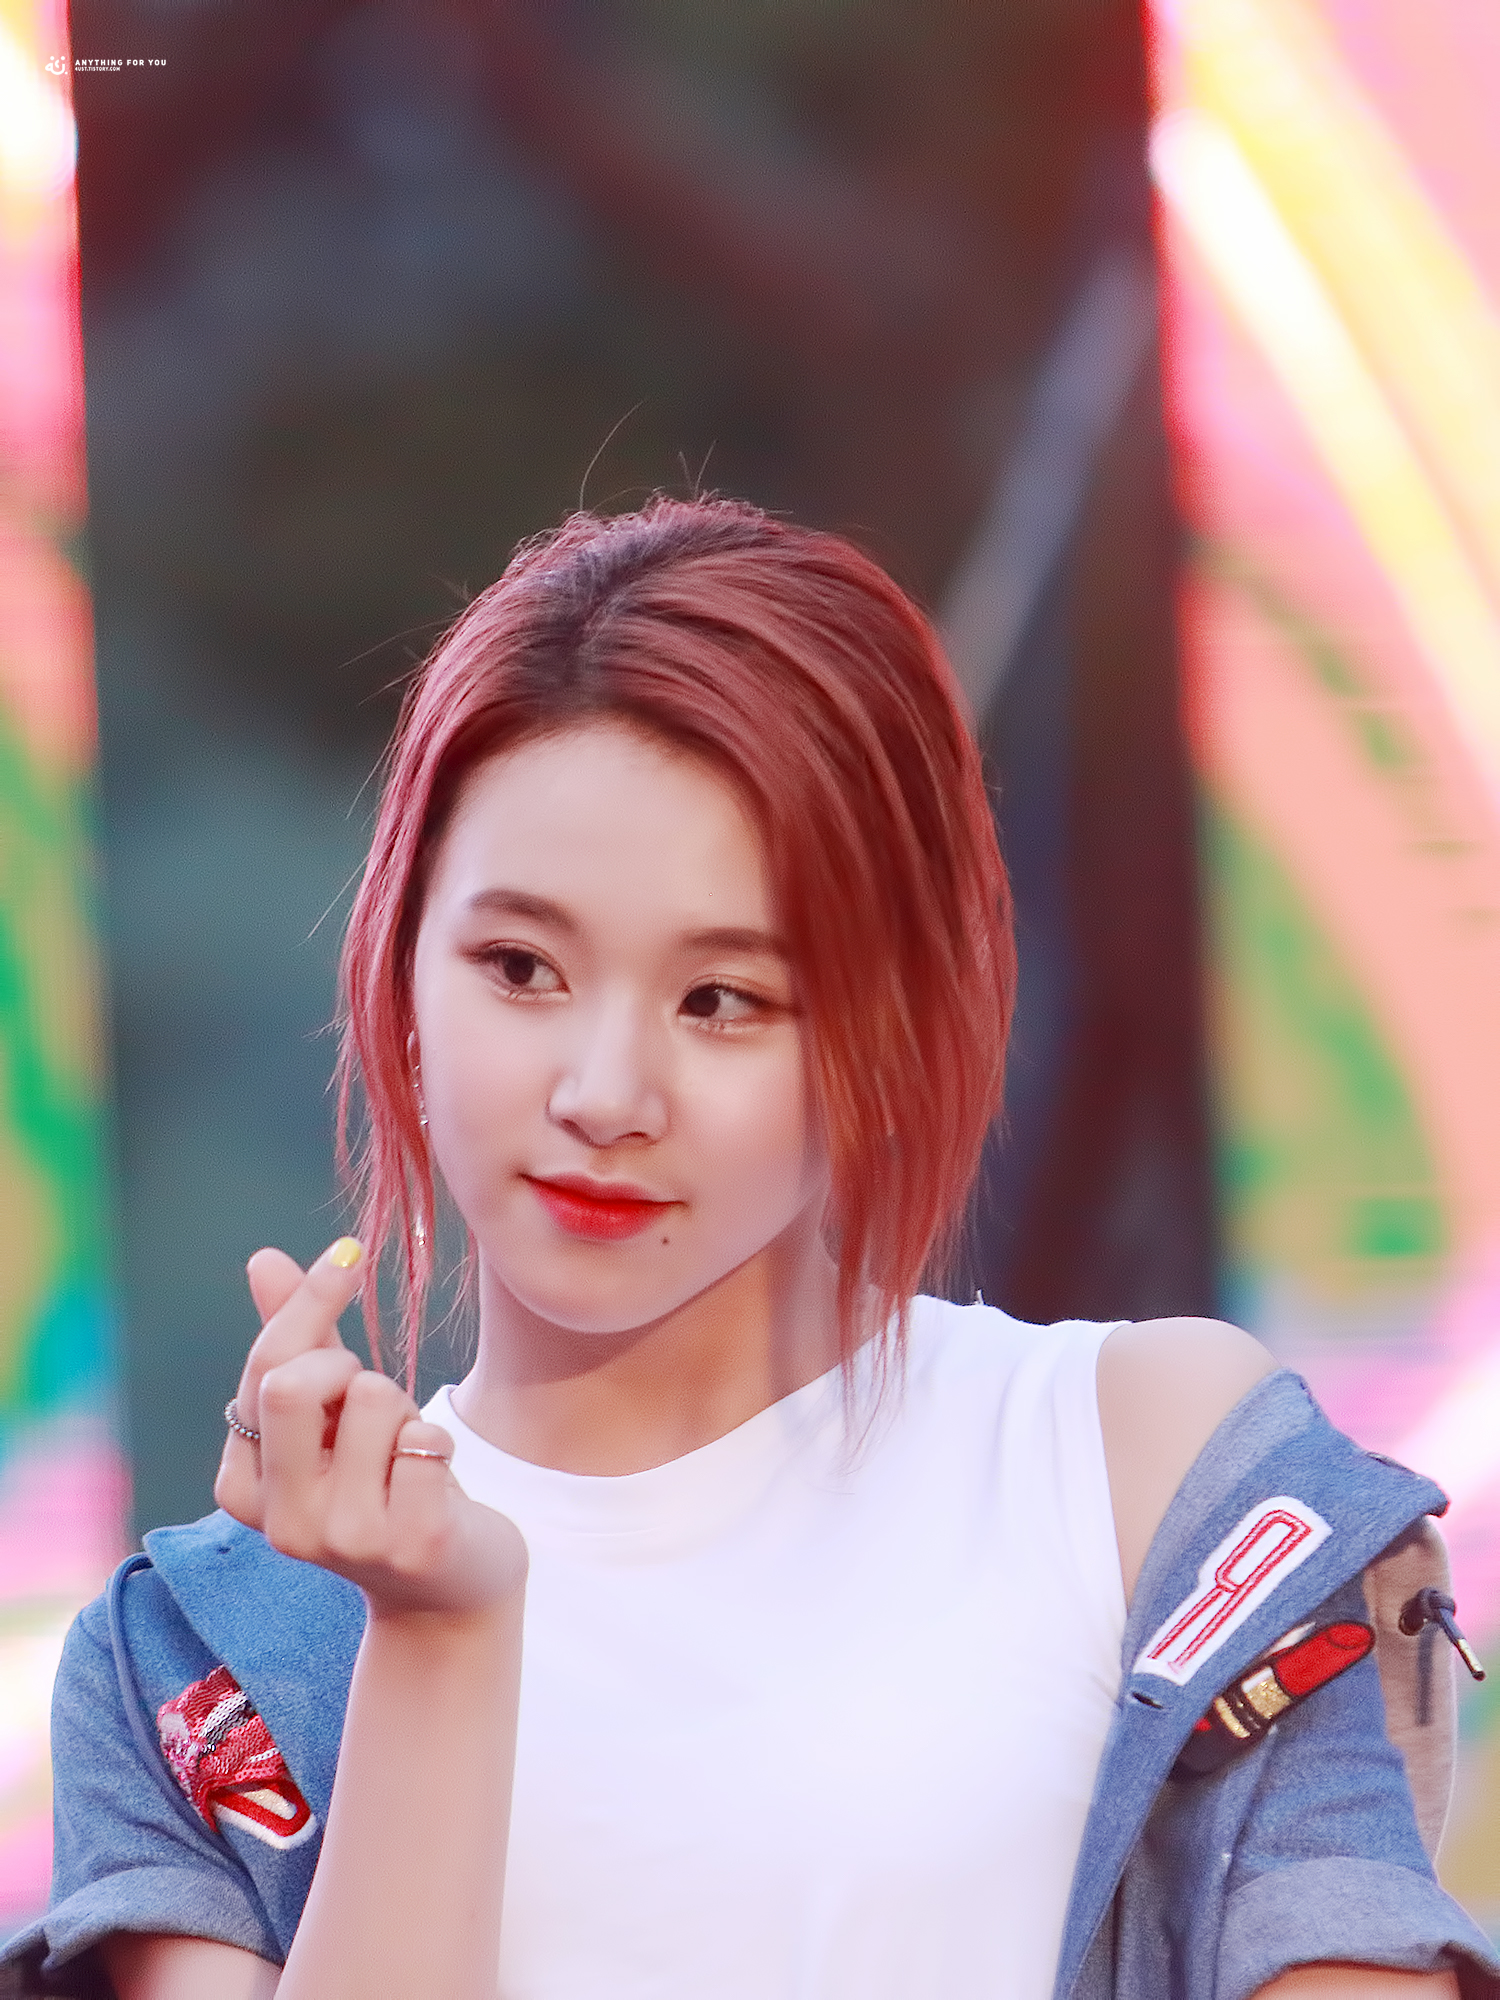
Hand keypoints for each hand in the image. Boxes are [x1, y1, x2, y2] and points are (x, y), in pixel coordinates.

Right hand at [214, 1240, 526, 1622]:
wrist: (448, 1595)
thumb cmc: (383, 1486)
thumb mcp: (330, 1419)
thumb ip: (298, 1342)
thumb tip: (262, 1258)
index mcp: (244, 1487)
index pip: (265, 1367)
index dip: (309, 1301)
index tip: (347, 1253)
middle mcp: (283, 1522)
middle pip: (292, 1382)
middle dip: (345, 1362)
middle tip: (371, 1391)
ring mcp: (346, 1538)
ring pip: (372, 1398)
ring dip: (403, 1408)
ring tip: (405, 1453)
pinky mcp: (413, 1543)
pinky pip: (427, 1439)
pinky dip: (440, 1442)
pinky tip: (436, 1484)